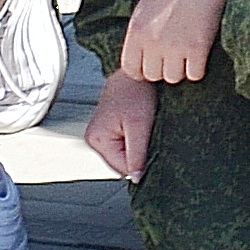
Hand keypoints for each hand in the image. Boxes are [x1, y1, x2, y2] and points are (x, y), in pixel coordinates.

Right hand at [85, 69, 156, 183]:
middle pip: (121, 163)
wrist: (134, 71)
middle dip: (138, 156)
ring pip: (123, 154)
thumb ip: (137, 154)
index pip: (121, 169)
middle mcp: (94, 138)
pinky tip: (141, 130)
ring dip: (136, 149)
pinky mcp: (108, 129)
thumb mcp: (140, 125)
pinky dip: (134, 141)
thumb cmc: (135, 90)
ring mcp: (100, 133)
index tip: (155, 156)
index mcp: (97, 139)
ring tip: (145, 131)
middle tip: (151, 139)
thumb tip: (137, 178)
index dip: (140, 166)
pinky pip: (123, 144)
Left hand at [119, 0, 233, 84]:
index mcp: (137, 29)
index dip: (142, 69)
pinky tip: (201, 53)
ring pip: (174, 77)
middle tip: (174, 54)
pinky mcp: (198, 48)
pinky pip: (195, 74)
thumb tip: (141, 54)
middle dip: (163, 67)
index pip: (131, 69)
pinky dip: (198, 67)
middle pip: (153, 75)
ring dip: (181, 69)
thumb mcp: (147, 3)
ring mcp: (175, 46)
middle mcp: (153, 41)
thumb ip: (141, 30)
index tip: (153, 62)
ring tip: (188, 52)